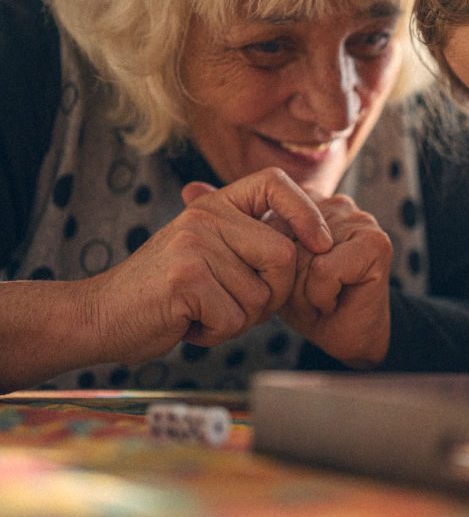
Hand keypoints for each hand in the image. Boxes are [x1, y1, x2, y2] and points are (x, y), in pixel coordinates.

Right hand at [84, 167, 331, 362]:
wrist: (100, 316)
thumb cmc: (166, 293)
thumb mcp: (207, 252)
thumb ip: (248, 242)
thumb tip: (312, 237)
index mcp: (214, 205)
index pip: (275, 183)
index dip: (307, 212)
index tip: (321, 244)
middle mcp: (205, 216)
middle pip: (285, 256)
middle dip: (273, 295)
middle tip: (235, 305)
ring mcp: (195, 245)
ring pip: (262, 296)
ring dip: (240, 320)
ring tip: (203, 311)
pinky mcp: (186, 278)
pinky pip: (235, 318)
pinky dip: (218, 333)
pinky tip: (189, 323)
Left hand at [280, 194, 392, 367]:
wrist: (348, 336)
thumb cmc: (311, 304)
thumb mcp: (278, 271)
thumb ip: (271, 246)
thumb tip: (279, 243)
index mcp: (312, 203)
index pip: (269, 222)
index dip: (274, 264)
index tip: (295, 280)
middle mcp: (337, 205)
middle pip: (287, 238)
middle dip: (290, 278)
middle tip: (310, 293)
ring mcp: (360, 220)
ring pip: (304, 255)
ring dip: (305, 289)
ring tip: (322, 296)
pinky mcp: (375, 243)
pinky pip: (324, 269)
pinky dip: (321, 295)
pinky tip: (334, 300)